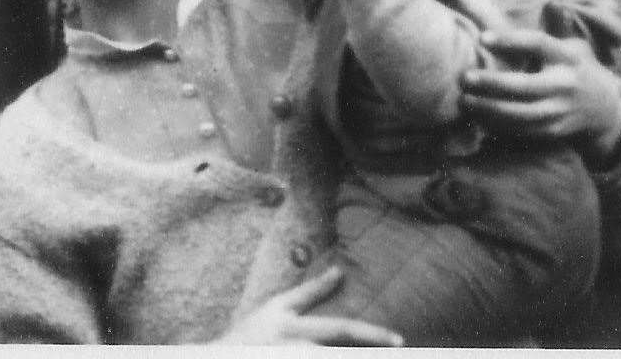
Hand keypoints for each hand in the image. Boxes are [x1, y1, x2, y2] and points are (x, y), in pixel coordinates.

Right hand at [218, 266, 403, 345]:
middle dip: (369, 353)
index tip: (400, 340)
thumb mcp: (279, 307)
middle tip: (399, 351)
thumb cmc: (253, 331)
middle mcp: (294, 349)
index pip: (341, 329)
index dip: (372, 334)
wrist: (220, 358)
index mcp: (295, 328)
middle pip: (339, 355)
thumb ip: (311, 292)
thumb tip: (340, 271)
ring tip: (386, 358)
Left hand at [459, 27, 620, 159]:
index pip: (538, 44)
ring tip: (465, 100)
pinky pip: (521, 130)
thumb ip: (549, 36)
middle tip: (465, 78)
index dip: (510, 41)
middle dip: (492, 83)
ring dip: (489, 108)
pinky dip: (498, 125)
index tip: (482, 38)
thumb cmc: (576, 69)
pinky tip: (478, 117)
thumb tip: (527, 17)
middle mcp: (565, 85)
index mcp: (568, 57)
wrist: (605, 109)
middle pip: (524, 85)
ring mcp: (560, 111)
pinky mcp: (553, 131)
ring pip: (520, 114)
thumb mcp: (572, 47)